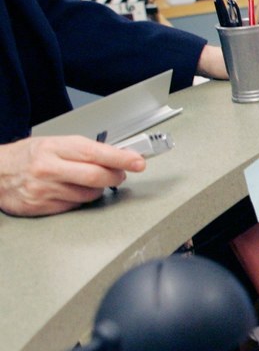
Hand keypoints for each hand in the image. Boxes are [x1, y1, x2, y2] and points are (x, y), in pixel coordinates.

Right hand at [0, 136, 144, 216]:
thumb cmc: (27, 156)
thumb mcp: (54, 144)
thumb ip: (83, 150)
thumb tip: (116, 156)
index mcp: (54, 148)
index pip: (95, 153)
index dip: (121, 158)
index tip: (138, 161)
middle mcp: (49, 168)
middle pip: (95, 176)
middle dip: (115, 177)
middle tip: (121, 175)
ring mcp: (45, 189)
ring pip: (88, 194)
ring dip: (99, 189)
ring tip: (92, 182)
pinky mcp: (42, 207)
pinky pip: (74, 205)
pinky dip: (81, 199)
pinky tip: (74, 191)